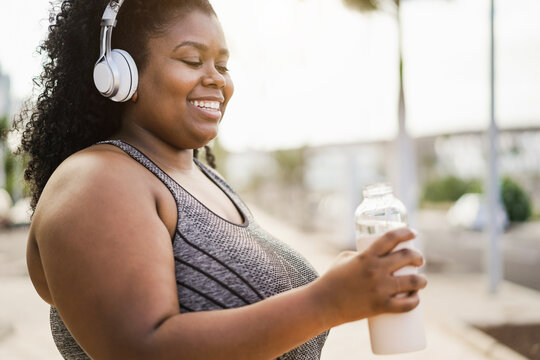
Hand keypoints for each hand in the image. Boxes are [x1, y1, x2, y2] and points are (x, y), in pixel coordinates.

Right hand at [309, 228, 426, 326]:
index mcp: (366, 256)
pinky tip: (416, 298)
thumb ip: (362, 255)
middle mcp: (375, 270)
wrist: (323, 303)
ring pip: (413, 282)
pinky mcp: (380, 306)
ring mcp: (379, 289)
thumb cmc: (332, 279)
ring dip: (422, 280)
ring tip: (421, 280)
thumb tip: (377, 256)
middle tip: (418, 260)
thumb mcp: (345, 259)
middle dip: (418, 257)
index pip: (391, 238)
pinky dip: (415, 301)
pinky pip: (406, 305)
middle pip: (407, 258)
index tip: (413, 233)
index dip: (405, 232)